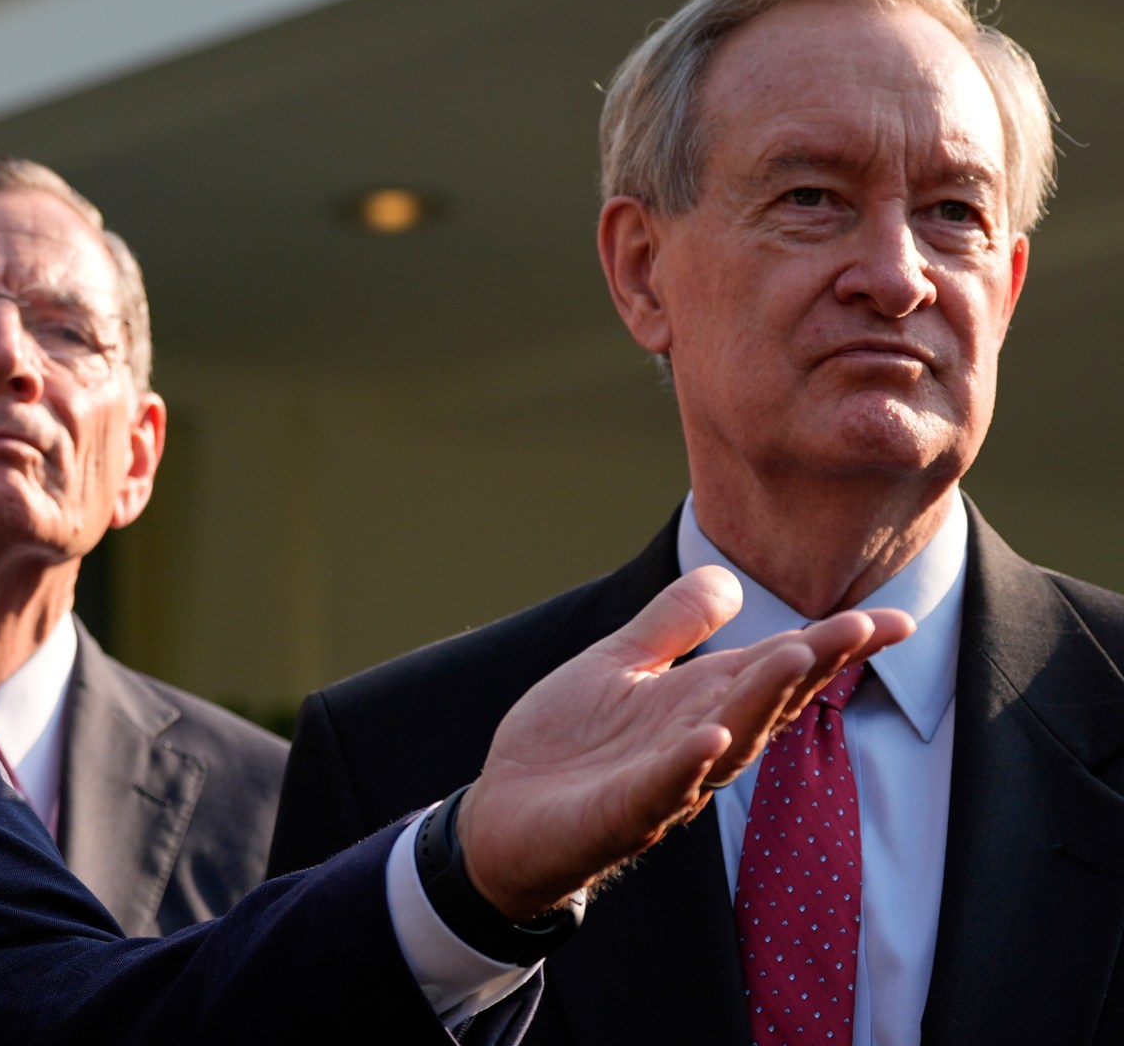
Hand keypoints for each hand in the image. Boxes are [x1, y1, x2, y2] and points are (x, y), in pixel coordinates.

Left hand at [456, 565, 912, 919]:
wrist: (504, 819)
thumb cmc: (569, 747)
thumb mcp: (619, 665)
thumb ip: (671, 625)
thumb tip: (729, 578)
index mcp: (700, 703)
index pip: (776, 669)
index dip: (832, 646)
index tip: (894, 619)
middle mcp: (697, 742)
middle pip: (768, 702)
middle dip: (816, 666)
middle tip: (864, 627)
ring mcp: (663, 781)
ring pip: (728, 740)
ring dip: (763, 701)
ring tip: (798, 656)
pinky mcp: (619, 812)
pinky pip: (660, 788)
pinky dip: (686, 764)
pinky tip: (710, 735)